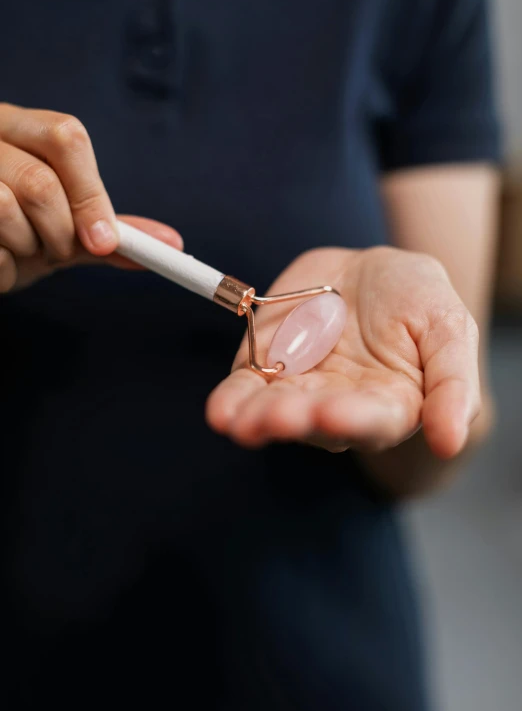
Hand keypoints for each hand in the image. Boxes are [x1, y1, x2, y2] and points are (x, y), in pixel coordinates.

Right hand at [0, 103, 181, 291]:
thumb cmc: (15, 233)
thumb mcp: (64, 226)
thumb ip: (111, 230)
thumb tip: (172, 245)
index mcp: (16, 127)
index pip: (66, 136)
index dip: (91, 194)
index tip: (103, 242)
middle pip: (40, 181)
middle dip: (60, 232)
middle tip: (54, 250)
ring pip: (4, 208)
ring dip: (23, 249)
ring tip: (16, 250)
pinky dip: (0, 269)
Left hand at [207, 246, 480, 460]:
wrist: (370, 270)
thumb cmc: (418, 301)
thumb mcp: (449, 327)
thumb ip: (453, 384)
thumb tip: (451, 439)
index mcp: (390, 404)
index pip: (373, 420)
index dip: (353, 418)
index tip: (332, 413)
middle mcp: (340, 405)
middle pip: (316, 421)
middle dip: (294, 420)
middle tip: (276, 417)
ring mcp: (299, 388)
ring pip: (274, 409)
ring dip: (255, 416)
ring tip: (238, 421)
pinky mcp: (265, 367)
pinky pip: (244, 388)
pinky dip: (230, 400)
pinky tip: (220, 411)